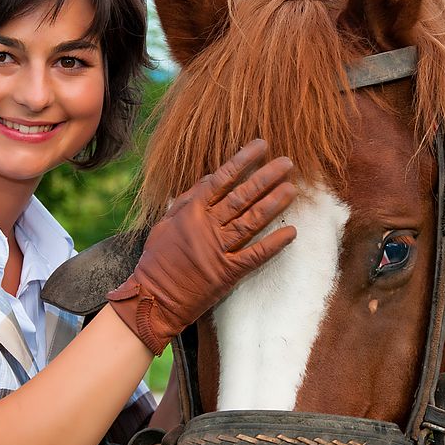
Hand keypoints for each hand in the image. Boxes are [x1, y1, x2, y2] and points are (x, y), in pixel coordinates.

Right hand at [107, 139, 297, 354]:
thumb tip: (208, 179)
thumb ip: (186, 200)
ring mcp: (219, 250)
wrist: (153, 299)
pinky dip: (274, 243)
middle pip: (242, 196)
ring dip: (274, 204)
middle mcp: (207, 226)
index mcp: (191, 211)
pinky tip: (291, 231)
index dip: (243, 161)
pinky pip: (256, 255)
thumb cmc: (156, 261)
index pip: (222, 179)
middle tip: (287, 163)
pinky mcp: (228, 273)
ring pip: (251, 221)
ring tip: (292, 189)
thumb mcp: (164, 224)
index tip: (262, 145)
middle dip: (266, 177)